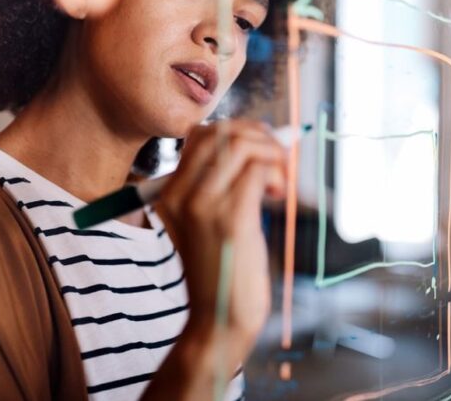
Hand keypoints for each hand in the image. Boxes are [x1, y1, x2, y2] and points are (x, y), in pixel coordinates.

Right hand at [154, 120, 287, 364]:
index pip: (201, 135)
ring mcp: (203, 205)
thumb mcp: (210, 221)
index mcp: (170, 194)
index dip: (239, 131)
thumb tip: (261, 141)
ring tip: (280, 181)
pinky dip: (277, 173)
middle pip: (221, 132)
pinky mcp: (231, 218)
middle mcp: (180, 195)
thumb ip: (223, 184)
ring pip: (243, 145)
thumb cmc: (223, 270)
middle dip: (259, 136)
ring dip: (273, 154)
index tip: (263, 147)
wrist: (219, 319)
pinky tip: (280, 194)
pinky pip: (258, 170)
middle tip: (278, 159)